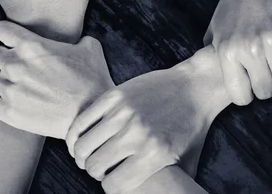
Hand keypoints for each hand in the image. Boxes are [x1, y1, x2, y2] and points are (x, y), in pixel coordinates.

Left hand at [0, 21, 113, 138]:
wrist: (92, 114)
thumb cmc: (93, 81)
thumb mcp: (90, 48)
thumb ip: (74, 39)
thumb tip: (74, 40)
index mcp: (33, 46)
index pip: (0, 29)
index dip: (5, 33)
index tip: (9, 40)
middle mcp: (16, 64)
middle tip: (9, 62)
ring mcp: (10, 89)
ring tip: (3, 79)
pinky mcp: (7, 111)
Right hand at [65, 47, 229, 193]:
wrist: (196, 86)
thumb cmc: (193, 128)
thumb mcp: (188, 162)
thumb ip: (174, 185)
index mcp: (155, 154)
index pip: (113, 185)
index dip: (111, 186)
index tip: (114, 180)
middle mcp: (137, 134)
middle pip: (94, 166)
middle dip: (95, 171)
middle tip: (101, 167)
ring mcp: (124, 112)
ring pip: (83, 146)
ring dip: (83, 154)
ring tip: (90, 154)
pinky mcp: (115, 95)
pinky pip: (81, 121)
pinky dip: (75, 135)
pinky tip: (81, 140)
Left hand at [204, 0, 271, 104]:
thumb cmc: (233, 6)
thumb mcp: (215, 32)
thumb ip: (212, 58)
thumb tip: (209, 80)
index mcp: (227, 53)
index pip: (241, 97)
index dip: (248, 94)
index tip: (250, 84)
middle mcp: (250, 48)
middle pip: (265, 91)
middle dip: (266, 85)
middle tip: (265, 73)